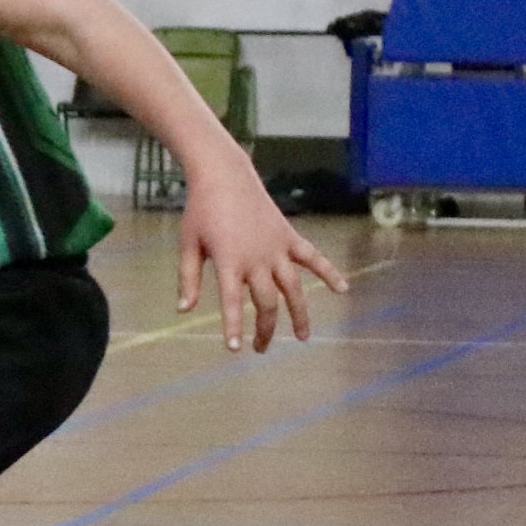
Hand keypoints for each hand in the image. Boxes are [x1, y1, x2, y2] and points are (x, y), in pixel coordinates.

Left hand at [177, 170, 347, 351]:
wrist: (224, 175)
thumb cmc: (201, 211)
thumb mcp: (188, 245)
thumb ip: (187, 279)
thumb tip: (183, 310)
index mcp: (228, 261)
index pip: (233, 303)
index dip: (235, 327)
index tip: (236, 349)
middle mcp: (256, 258)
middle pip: (268, 302)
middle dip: (266, 329)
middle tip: (261, 347)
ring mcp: (276, 247)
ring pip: (293, 288)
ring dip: (300, 314)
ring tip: (303, 337)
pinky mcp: (288, 236)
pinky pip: (313, 258)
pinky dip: (329, 272)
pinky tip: (342, 290)